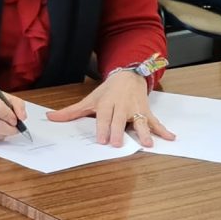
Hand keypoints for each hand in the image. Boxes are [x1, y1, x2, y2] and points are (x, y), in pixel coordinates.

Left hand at [47, 71, 175, 146]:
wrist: (127, 75)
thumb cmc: (106, 92)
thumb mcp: (89, 100)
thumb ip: (71, 112)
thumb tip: (50, 117)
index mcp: (106, 104)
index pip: (103, 117)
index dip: (102, 128)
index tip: (102, 140)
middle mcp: (121, 106)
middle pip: (119, 120)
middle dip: (118, 131)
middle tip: (118, 144)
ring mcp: (135, 109)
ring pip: (139, 121)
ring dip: (144, 132)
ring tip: (148, 144)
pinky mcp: (146, 111)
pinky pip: (155, 121)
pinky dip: (163, 129)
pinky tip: (170, 138)